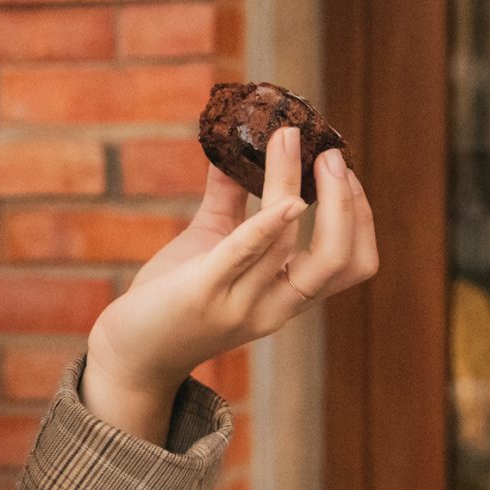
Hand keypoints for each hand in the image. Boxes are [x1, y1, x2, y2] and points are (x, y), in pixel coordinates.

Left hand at [83, 128, 378, 427]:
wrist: (130, 352)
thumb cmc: (171, 297)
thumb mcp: (211, 244)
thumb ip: (229, 199)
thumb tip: (236, 141)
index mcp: (287, 297)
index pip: (352, 262)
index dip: (359, 214)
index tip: (343, 169)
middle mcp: (274, 307)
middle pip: (340, 259)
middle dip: (347, 203)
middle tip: (332, 155)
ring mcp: (241, 304)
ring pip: (288, 245)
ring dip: (291, 183)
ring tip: (287, 138)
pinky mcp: (203, 294)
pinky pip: (244, 254)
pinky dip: (268, 224)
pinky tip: (285, 197)